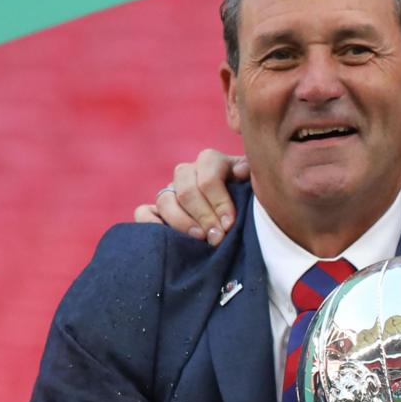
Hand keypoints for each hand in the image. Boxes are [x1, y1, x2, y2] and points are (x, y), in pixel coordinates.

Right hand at [133, 149, 249, 245]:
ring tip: (200, 239)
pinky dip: (150, 224)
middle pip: (186, 189)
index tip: (229, 224)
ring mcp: (171, 191)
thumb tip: (240, 172)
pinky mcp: (158, 210)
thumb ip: (251, 176)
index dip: (218, 200)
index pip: (208, 175)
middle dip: (203, 215)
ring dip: (182, 222)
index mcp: (213, 162)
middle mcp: (189, 173)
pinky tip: (170, 238)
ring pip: (165, 200)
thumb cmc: (252, 202)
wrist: (246, 220)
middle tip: (217, 236)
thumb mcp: (256, 188)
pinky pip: (144, 212)